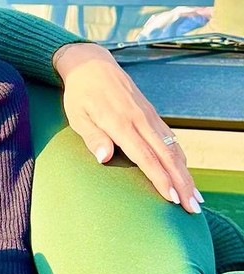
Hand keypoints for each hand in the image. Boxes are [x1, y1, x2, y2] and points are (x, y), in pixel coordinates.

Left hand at [53, 42, 201, 212]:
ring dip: (186, 173)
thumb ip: (93, 137)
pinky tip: (184, 172)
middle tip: (193, 208)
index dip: (160, 179)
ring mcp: (149, 117)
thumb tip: (104, 157)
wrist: (93, 65)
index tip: (173, 198)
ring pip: (174, 149)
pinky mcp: (152, 115)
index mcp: (120, 123)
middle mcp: (140, 120)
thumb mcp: (77, 116)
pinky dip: (180, 158)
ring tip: (195, 197)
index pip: (145, 157)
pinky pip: (171, 139)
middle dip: (182, 183)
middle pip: (167, 157)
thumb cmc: (80, 95)